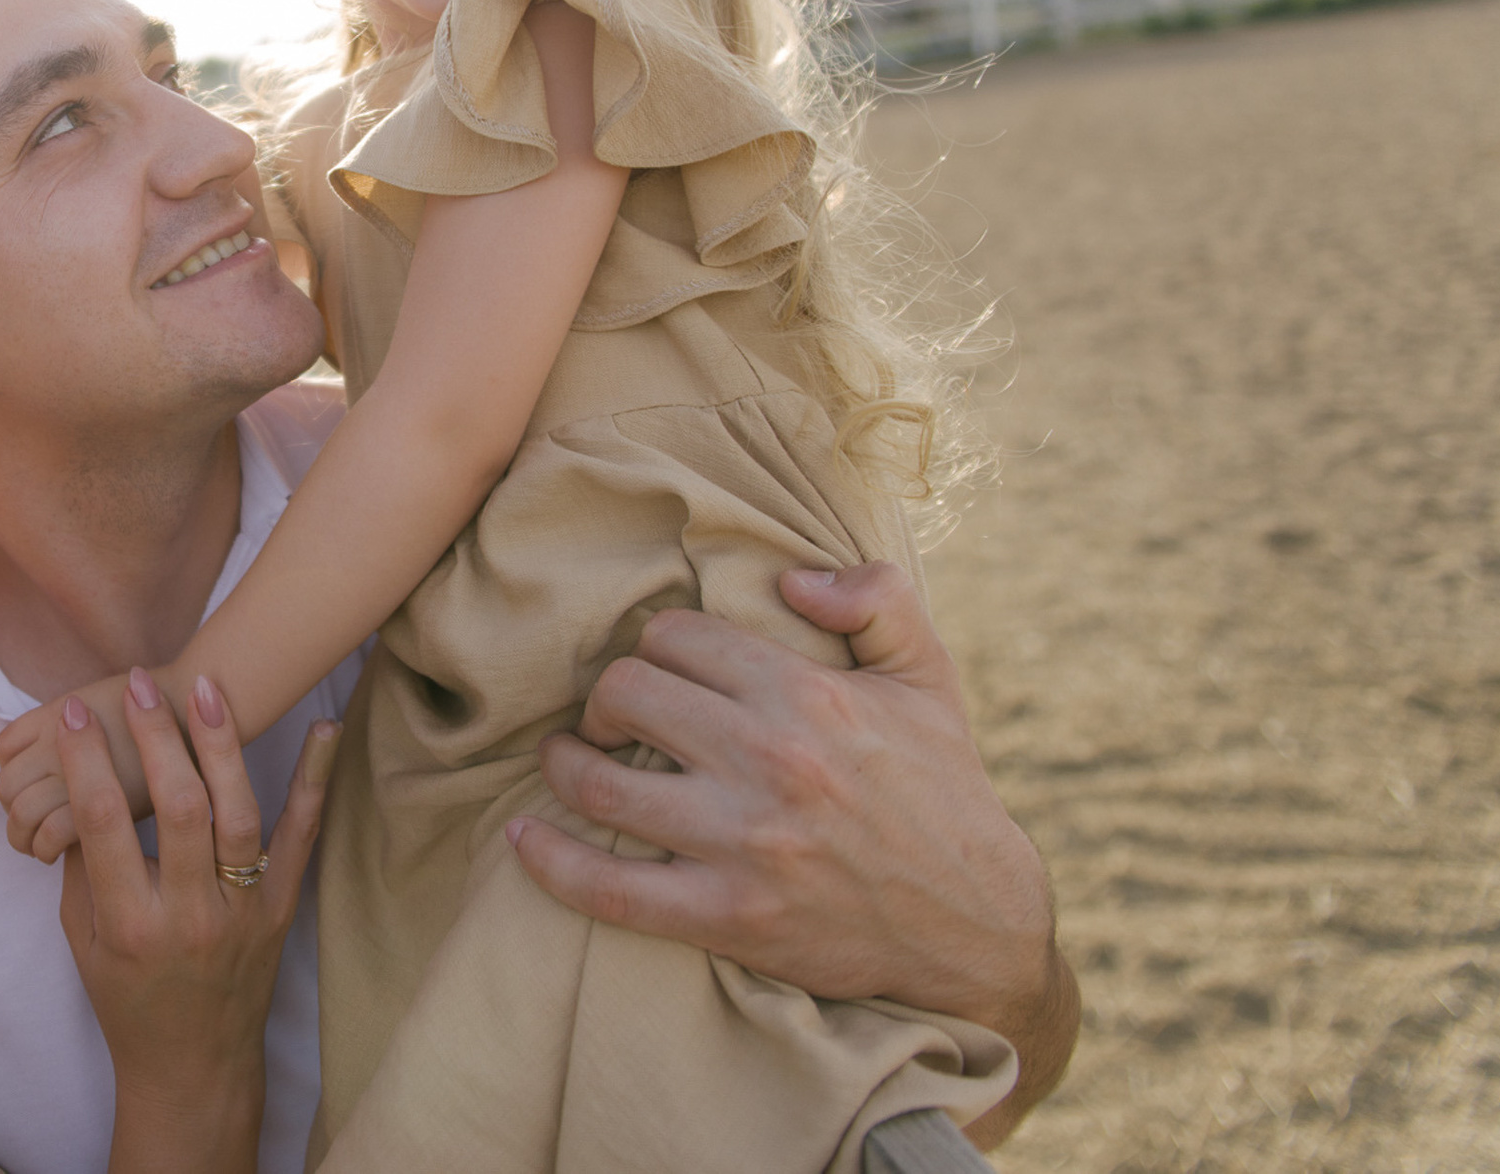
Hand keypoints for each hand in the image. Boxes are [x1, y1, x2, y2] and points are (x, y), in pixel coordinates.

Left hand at [0, 669, 153, 862]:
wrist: (199, 721)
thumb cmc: (165, 717)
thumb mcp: (110, 708)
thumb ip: (80, 734)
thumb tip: (59, 760)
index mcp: (56, 715)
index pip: (5, 747)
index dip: (15, 769)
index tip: (35, 786)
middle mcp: (55, 743)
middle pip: (7, 784)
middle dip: (16, 806)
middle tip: (37, 822)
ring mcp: (71, 776)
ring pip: (21, 812)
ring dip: (25, 833)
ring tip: (44, 844)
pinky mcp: (91, 812)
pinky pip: (49, 833)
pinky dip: (46, 846)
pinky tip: (61, 853)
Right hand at [59, 668, 336, 1173]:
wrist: (194, 1066)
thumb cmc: (128, 1000)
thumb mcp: (84, 942)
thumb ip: (79, 867)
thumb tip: (73, 787)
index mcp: (130, 923)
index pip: (101, 824)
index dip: (85, 761)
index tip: (73, 713)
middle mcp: (189, 914)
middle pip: (175, 807)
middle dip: (153, 737)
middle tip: (138, 683)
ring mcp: (243, 911)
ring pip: (236, 814)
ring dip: (220, 746)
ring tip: (205, 688)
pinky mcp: (281, 909)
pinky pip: (301, 837)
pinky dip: (315, 781)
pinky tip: (323, 729)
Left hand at [507, 563, 1076, 1145]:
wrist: (976, 923)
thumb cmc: (944, 791)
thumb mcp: (929, 675)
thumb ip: (876, 598)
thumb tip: (792, 576)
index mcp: (805, 695)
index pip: (673, 638)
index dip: (655, 648)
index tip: (660, 672)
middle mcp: (768, 761)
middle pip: (625, 697)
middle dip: (608, 702)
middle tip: (614, 719)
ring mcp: (743, 844)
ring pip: (601, 786)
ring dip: (566, 766)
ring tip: (569, 761)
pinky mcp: (728, 916)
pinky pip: (609, 888)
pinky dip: (550, 862)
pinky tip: (523, 839)